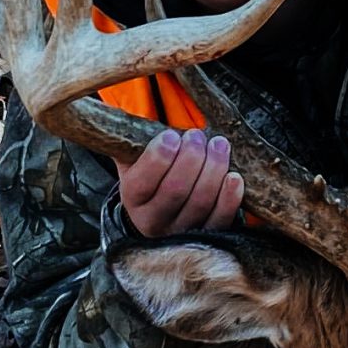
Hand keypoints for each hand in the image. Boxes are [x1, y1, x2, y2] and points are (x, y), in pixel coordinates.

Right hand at [115, 129, 244, 236]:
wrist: (163, 204)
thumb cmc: (151, 169)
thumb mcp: (132, 155)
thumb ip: (128, 138)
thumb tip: (113, 111)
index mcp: (132, 199)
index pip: (143, 182)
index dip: (159, 157)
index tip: (171, 135)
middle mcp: (152, 222)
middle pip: (175, 191)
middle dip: (191, 159)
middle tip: (197, 136)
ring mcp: (180, 233)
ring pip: (200, 203)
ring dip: (213, 170)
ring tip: (219, 145)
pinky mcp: (206, 236)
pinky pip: (220, 219)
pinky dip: (230, 198)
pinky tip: (234, 176)